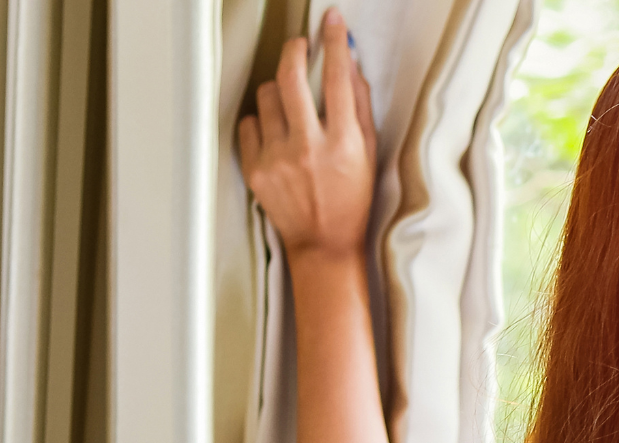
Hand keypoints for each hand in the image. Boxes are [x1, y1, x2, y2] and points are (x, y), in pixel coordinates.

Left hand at [238, 8, 374, 264]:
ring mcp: (278, 158)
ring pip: (266, 96)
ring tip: (291, 106)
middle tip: (301, 47)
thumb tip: (349, 66)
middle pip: (291, 78)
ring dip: (279, 91)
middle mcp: (308, 148)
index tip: (332, 22)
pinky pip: (250, 123)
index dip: (334, 43)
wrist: (324, 243)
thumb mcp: (368, 153)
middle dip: (295, 51)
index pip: (339, 79)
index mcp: (343, 144)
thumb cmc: (352, 199)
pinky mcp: (255, 168)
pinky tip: (277, 135)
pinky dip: (262, 122)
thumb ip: (359, 107)